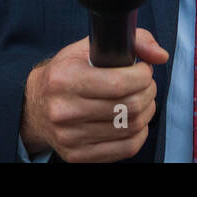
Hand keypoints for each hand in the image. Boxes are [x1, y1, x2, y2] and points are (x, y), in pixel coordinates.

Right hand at [20, 28, 168, 161]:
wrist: (37, 105)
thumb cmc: (67, 72)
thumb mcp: (89, 47)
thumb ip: (131, 41)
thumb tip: (160, 55)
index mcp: (64, 79)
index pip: (119, 83)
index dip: (143, 75)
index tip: (143, 69)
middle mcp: (63, 110)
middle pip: (129, 107)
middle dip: (148, 92)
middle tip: (146, 84)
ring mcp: (69, 137)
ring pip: (131, 127)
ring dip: (147, 111)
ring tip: (142, 99)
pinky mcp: (77, 155)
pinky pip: (126, 148)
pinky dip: (139, 133)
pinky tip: (134, 120)